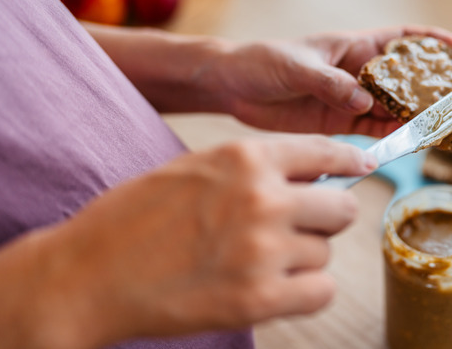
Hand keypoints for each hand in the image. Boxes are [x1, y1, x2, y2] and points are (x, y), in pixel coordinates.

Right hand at [0, 135, 374, 348]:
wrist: (87, 275)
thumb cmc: (134, 218)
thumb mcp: (196, 169)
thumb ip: (254, 169)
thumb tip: (312, 179)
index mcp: (245, 157)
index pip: (326, 152)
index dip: (350, 161)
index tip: (364, 167)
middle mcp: (263, 198)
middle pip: (341, 208)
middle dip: (325, 219)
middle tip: (296, 230)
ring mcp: (264, 250)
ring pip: (326, 253)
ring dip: (303, 259)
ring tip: (259, 262)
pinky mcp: (259, 298)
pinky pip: (321, 291)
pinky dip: (304, 292)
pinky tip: (273, 288)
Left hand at [212, 25, 451, 135]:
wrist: (232, 87)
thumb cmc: (262, 61)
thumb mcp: (296, 66)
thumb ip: (330, 83)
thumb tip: (365, 100)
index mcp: (352, 47)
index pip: (399, 39)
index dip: (430, 41)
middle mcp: (358, 73)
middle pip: (404, 79)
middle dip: (430, 87)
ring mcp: (350, 99)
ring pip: (393, 108)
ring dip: (414, 117)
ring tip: (439, 128)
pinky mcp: (338, 122)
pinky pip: (372, 129)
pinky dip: (390, 136)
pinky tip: (406, 143)